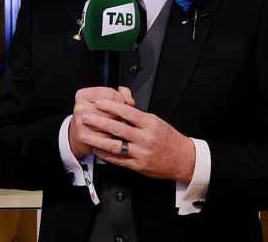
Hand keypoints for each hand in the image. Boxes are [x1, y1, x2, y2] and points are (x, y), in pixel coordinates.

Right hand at [68, 87, 134, 158]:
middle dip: (121, 116)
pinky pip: (108, 138)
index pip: (111, 94)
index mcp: (84, 94)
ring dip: (119, 128)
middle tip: (119, 119)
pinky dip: (115, 139)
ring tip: (117, 129)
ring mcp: (81, 122)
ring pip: (112, 124)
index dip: (120, 100)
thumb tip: (130, 101)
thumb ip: (121, 95)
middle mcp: (80, 107)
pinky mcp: (84, 136)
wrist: (79, 134)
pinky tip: (113, 137)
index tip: (119, 105)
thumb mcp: (105, 99)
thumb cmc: (94, 115)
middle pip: (112, 110)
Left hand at [81, 99, 195, 181]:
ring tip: (85, 134)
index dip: (111, 106)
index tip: (98, 102)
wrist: (182, 159)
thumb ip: (139, 117)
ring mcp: (141, 152)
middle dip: (98, 121)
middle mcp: (145, 138)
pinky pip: (118, 160)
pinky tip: (96, 149)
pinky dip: (105, 155)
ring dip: (97, 139)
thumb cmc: (169, 138)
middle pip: (117, 128)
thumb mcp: (156, 121)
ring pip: (115, 145)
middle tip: (85, 116)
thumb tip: (121, 108)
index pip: (127, 112)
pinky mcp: (138, 165)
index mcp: (150, 123)